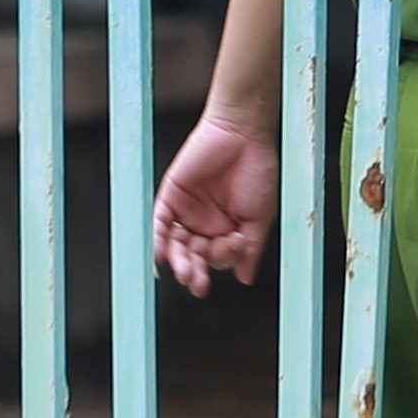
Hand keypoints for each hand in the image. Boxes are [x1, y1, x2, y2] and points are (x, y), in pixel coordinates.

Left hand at [153, 113, 277, 294]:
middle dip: (194, 272)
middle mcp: (205, 223)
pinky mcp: (170, 196)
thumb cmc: (258, 170)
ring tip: (184, 272)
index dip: (222, 259)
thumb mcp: (260, 217)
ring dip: (178, 261)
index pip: (217, 258)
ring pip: (175, 245)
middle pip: (194, 256)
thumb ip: (251, 249)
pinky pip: (159, 224)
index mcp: (227, 229)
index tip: (235, 244)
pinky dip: (157, 241)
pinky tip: (160, 256)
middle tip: (197, 283)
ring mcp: (186, 211)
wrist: (243, 133)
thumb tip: (245, 278)